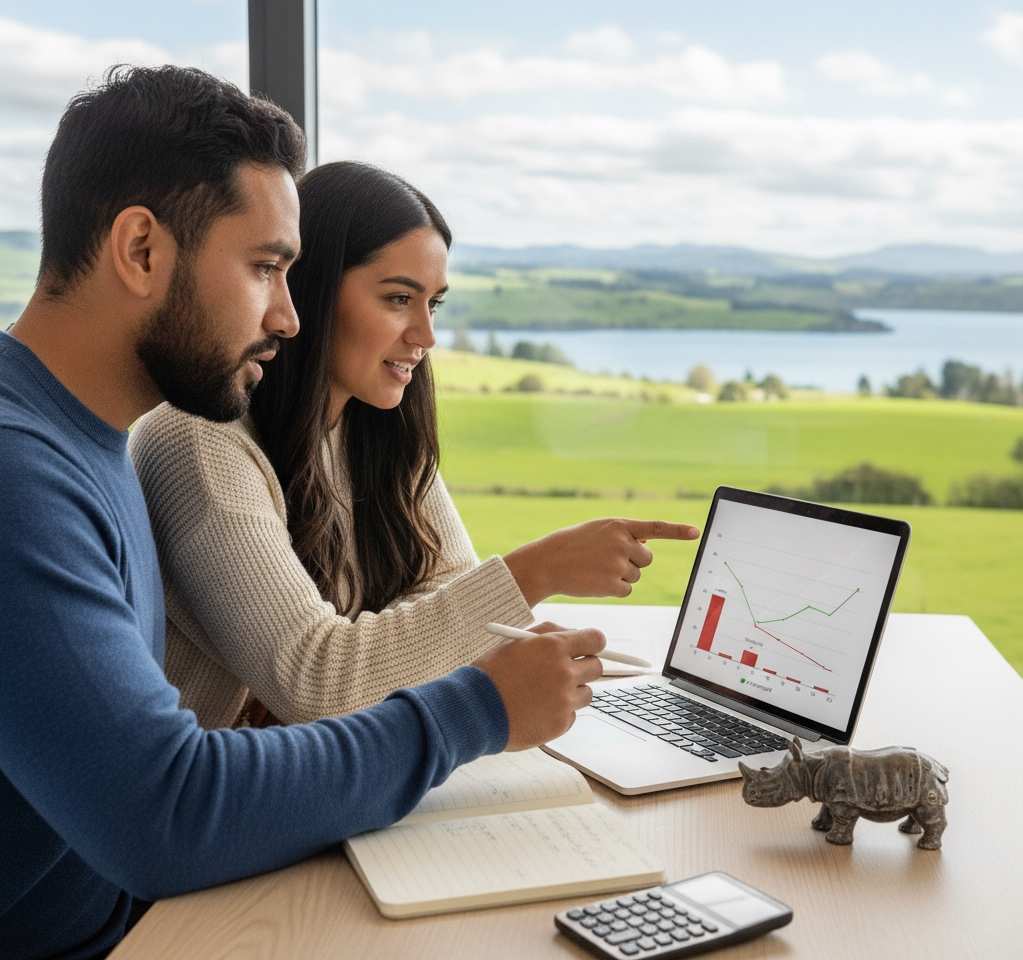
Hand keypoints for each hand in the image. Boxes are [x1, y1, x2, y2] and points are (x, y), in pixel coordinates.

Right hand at [472, 623, 604, 749]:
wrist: (474, 709)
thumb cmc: (492, 673)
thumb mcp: (517, 642)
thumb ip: (548, 634)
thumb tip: (573, 634)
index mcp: (554, 646)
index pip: (596, 639)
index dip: (593, 643)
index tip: (588, 648)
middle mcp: (564, 672)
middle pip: (596, 667)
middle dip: (584, 667)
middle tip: (568, 672)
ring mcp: (564, 700)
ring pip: (586, 693)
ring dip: (572, 692)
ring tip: (544, 694)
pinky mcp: (561, 723)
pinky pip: (571, 715)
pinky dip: (559, 712)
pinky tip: (537, 710)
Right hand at [503, 518, 699, 604]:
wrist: (547, 563)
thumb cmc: (571, 545)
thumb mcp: (597, 530)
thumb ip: (622, 534)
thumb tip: (646, 548)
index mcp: (618, 525)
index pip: (655, 527)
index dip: (677, 530)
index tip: (696, 532)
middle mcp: (621, 542)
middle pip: (647, 558)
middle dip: (634, 561)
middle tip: (609, 560)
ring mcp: (618, 564)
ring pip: (636, 575)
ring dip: (622, 575)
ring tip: (597, 569)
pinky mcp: (613, 584)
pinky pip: (627, 590)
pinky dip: (615, 589)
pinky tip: (596, 581)